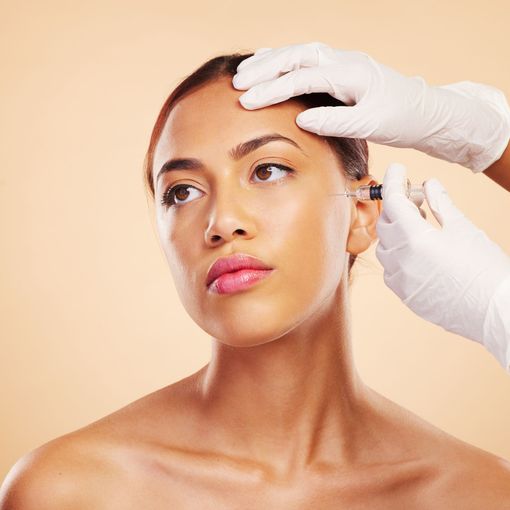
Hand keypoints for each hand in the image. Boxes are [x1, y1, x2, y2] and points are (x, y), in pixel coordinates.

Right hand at [233, 42, 509, 172]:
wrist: (424, 111)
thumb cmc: (400, 119)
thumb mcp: (369, 125)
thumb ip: (335, 121)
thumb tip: (302, 118)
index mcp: (350, 74)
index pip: (302, 77)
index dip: (272, 89)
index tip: (247, 101)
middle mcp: (343, 61)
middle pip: (296, 56)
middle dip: (264, 68)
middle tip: (237, 83)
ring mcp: (342, 62)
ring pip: (299, 53)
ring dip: (270, 61)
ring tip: (243, 73)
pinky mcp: (340, 70)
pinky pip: (306, 60)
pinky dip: (284, 61)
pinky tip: (269, 65)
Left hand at [375, 163, 509, 364]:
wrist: (496, 312)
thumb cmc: (485, 269)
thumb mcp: (463, 229)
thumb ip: (440, 204)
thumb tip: (429, 183)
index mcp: (414, 239)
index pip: (392, 201)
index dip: (392, 181)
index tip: (396, 169)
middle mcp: (400, 260)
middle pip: (386, 223)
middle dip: (397, 206)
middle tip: (415, 197)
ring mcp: (400, 281)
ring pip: (385, 247)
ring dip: (396, 231)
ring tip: (419, 224)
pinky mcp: (404, 295)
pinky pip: (391, 269)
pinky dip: (398, 254)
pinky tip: (416, 251)